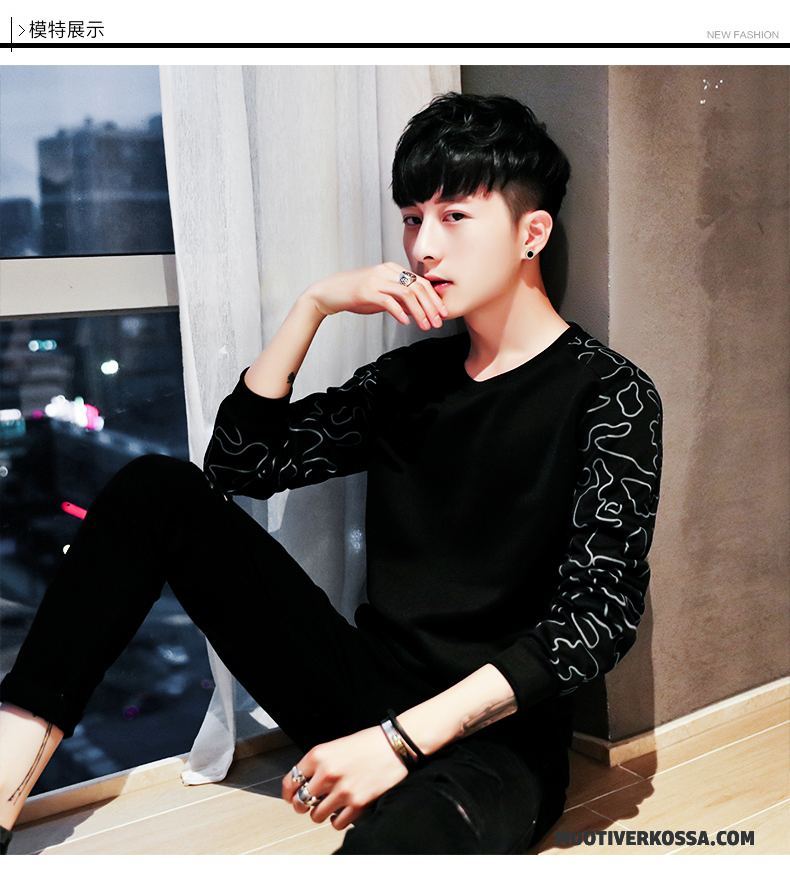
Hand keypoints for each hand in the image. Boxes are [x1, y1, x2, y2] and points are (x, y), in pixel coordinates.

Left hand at [281, 724, 409, 830]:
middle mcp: (327, 773)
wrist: (393, 745)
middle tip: (308, 804)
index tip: (290, 797)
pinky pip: (336, 823)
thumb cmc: (367, 743)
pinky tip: (342, 810)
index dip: (288, 793)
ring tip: (329, 805)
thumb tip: (305, 783)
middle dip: (302, 805)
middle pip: (301, 802)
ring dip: (320, 813)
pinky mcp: (357, 803)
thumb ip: (318, 764)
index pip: (291, 781)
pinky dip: (337, 820)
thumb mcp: (335, 746)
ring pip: (316, 816)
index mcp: (318, 755)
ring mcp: (342, 790)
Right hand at [303, 262, 448, 330]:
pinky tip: (405, 322)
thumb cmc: (355, 295)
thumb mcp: (381, 296)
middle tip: (438, 322)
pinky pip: (388, 301)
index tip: (443, 314)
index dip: (435, 299)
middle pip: (418, 287)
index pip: (421, 282)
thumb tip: (417, 312)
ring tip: (425, 326)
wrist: (330, 293)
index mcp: (393, 269)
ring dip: (419, 312)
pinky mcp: (366, 290)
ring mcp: (377, 280)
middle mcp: (387, 271)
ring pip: (407, 294)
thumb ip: (399, 301)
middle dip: (431, 307)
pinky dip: (399, 312)